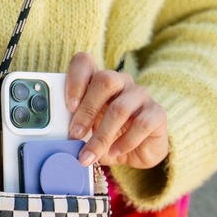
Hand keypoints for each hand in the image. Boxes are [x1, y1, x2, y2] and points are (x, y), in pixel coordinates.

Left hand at [66, 52, 168, 168]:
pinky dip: (125, 141)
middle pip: (105, 81)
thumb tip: (59, 139)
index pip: (84, 62)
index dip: (75, 79)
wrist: (138, 152)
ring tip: (90, 154)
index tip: (68, 106)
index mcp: (99, 81)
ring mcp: (141, 95)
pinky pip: (142, 124)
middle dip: (87, 110)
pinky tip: (115, 151)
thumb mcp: (87, 130)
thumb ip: (75, 126)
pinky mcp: (157, 113)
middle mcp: (121, 82)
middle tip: (75, 135)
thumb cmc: (108, 136)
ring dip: (102, 135)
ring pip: (120, 108)